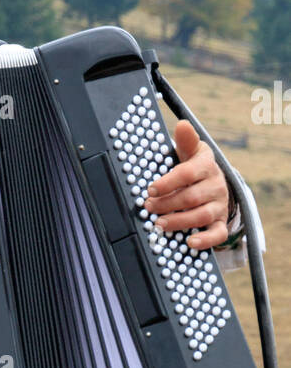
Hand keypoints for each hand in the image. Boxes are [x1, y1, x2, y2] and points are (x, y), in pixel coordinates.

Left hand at [143, 120, 228, 250]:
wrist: (216, 183)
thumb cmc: (196, 168)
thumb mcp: (192, 151)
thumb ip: (186, 141)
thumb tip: (182, 124)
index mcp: (206, 166)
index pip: (187, 174)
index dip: (168, 182)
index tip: (150, 189)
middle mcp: (215, 186)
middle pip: (190, 197)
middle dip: (167, 204)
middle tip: (147, 207)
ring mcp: (219, 206)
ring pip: (200, 216)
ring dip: (178, 221)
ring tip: (158, 224)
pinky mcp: (221, 222)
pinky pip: (217, 234)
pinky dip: (205, 240)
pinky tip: (190, 243)